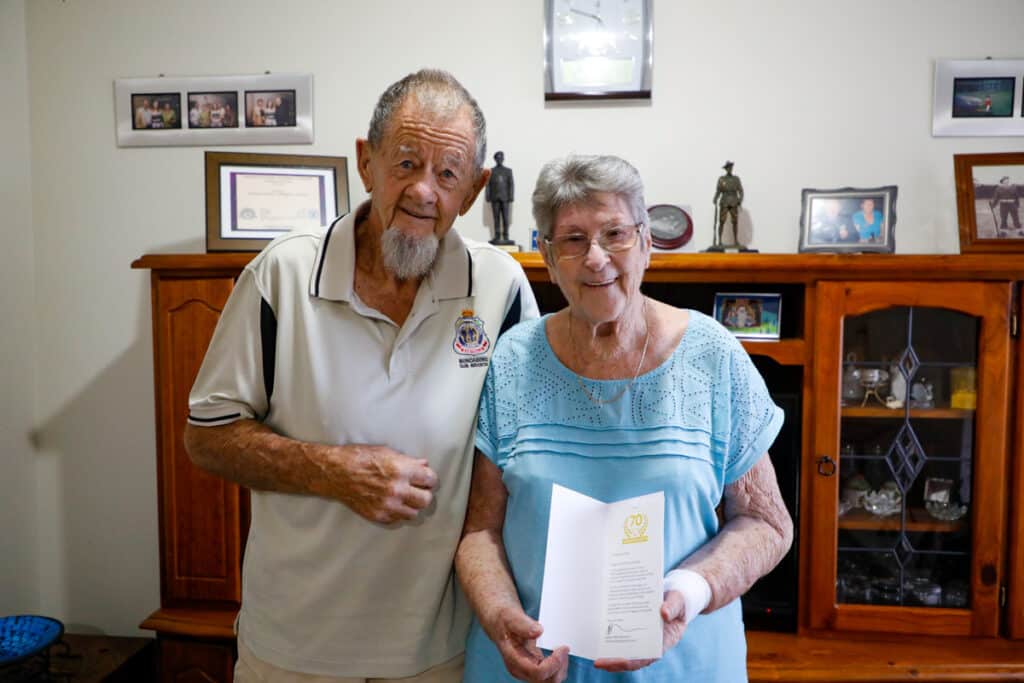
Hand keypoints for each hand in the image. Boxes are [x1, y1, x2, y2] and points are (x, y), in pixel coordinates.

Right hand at [323, 445, 437, 523]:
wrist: (335, 473)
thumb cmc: (359, 458)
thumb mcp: (386, 452)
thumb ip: (407, 461)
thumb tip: (423, 465)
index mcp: (401, 470)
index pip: (430, 479)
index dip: (429, 479)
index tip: (426, 479)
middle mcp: (396, 490)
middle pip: (425, 500)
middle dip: (424, 493)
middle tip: (418, 489)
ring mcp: (387, 505)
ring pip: (413, 513)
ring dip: (412, 505)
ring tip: (405, 498)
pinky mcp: (378, 516)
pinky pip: (397, 519)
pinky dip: (397, 512)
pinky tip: (392, 503)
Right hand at [485, 605, 569, 681]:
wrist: (498, 620)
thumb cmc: (502, 619)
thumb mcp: (509, 616)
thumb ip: (522, 624)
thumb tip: (538, 631)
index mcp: (513, 660)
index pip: (537, 673)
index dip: (553, 664)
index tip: (561, 648)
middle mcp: (521, 669)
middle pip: (546, 681)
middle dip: (559, 667)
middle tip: (564, 649)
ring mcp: (528, 669)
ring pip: (550, 680)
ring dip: (560, 668)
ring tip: (562, 650)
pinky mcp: (534, 666)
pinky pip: (550, 674)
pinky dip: (558, 666)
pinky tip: (559, 652)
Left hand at [593, 589, 686, 671]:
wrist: (675, 598)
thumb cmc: (677, 601)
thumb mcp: (677, 601)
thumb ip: (672, 607)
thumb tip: (664, 613)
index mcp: (665, 641)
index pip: (647, 656)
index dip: (632, 661)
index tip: (619, 662)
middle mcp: (652, 643)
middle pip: (633, 658)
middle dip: (615, 662)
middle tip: (598, 663)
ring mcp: (643, 638)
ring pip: (626, 652)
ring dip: (611, 656)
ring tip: (595, 657)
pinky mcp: (636, 631)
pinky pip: (624, 640)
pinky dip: (613, 641)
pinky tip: (600, 640)